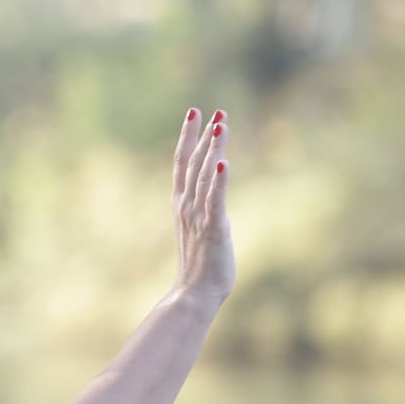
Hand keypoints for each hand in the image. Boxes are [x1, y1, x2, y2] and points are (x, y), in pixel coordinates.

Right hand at [171, 106, 235, 301]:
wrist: (194, 292)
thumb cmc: (200, 264)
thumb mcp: (199, 228)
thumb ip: (202, 208)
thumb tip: (209, 195)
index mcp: (181, 203)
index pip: (182, 162)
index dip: (187, 136)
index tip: (194, 112)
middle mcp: (186, 205)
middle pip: (193, 163)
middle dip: (203, 135)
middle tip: (213, 111)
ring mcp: (198, 216)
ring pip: (204, 175)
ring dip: (212, 149)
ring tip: (221, 125)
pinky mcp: (213, 228)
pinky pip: (215, 200)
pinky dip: (219, 181)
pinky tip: (223, 163)